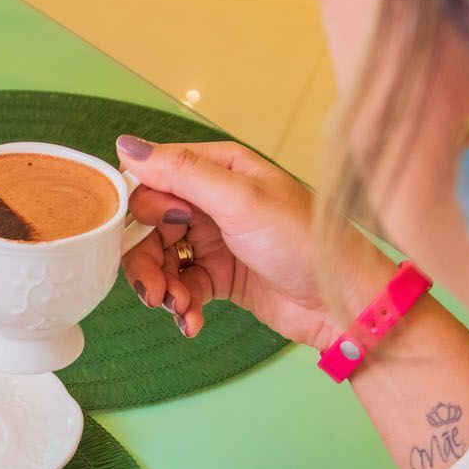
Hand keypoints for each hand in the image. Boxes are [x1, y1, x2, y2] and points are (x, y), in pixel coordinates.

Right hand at [117, 134, 386, 347]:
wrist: (343, 303)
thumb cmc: (304, 242)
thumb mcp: (240, 201)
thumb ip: (182, 174)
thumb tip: (126, 147)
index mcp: (218, 168)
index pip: (153, 178)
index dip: (139, 209)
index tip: (147, 234)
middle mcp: (211, 200)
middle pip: (150, 225)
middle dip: (146, 259)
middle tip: (153, 290)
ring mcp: (214, 239)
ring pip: (162, 259)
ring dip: (162, 287)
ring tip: (178, 308)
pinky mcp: (219, 276)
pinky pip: (182, 287)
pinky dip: (182, 305)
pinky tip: (192, 321)